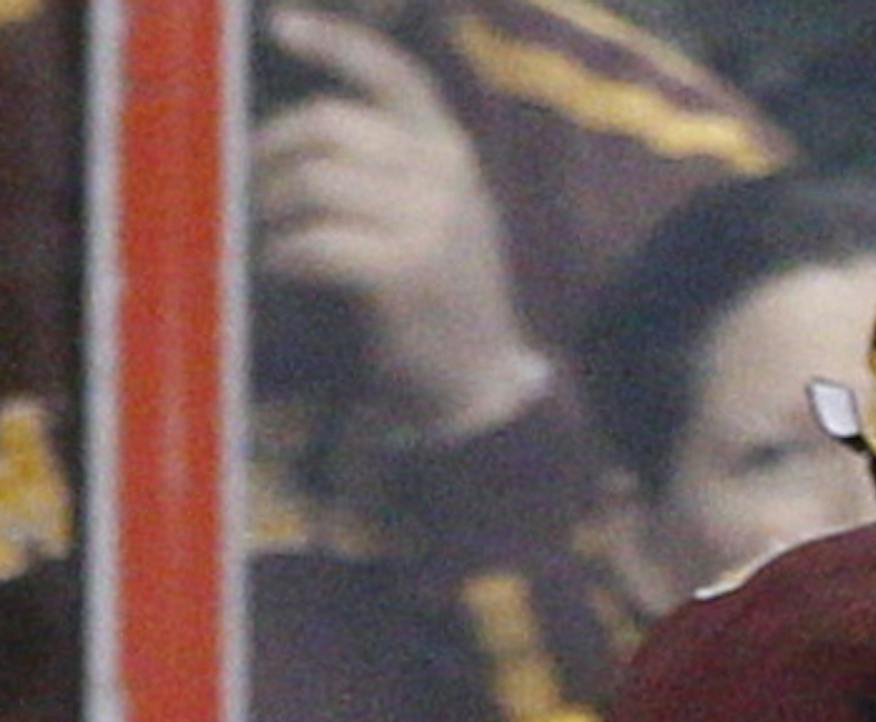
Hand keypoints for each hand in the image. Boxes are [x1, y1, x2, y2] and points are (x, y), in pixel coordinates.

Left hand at [251, 6, 548, 436]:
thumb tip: (307, 131)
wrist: (478, 385)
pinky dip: (286, 252)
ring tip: (262, 232)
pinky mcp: (404, 274)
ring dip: (272, 207)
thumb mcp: (441, 215)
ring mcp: (427, 225)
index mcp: (450, 151)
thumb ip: (397, 166)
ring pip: (315, 182)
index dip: (333, 42)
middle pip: (328, 125)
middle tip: (250, 186)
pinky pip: (319, 242)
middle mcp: (442, 177)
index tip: (280, 27)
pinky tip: (279, 266)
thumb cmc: (444, 299)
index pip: (392, 75)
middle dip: (272, 151)